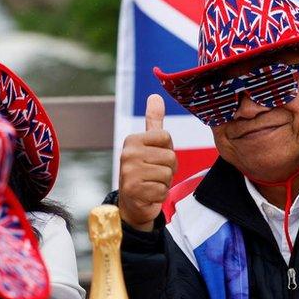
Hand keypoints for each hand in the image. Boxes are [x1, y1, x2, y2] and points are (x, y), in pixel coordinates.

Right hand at [118, 94, 176, 231]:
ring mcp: (129, 171)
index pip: (166, 137)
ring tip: (151, 184)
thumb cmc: (145, 171)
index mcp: (133, 140)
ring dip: (164, 183)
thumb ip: (153, 121)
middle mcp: (128, 153)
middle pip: (170, 157)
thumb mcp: (149, 145)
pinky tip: (148, 194)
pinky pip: (162, 190)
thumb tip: (155, 95)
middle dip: (168, 170)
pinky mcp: (133, 190)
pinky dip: (159, 195)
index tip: (156, 159)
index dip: (168, 151)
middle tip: (154, 175)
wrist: (133, 203)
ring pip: (167, 174)